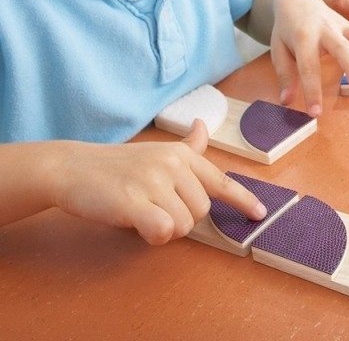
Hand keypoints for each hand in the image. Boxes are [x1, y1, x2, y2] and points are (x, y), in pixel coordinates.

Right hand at [52, 120, 266, 244]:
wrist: (74, 167)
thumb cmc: (118, 165)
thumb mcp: (156, 152)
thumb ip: (186, 148)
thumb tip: (202, 126)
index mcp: (182, 155)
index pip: (221, 180)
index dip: (243, 200)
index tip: (260, 215)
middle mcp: (172, 164)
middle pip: (202, 211)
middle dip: (182, 219)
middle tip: (155, 209)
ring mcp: (154, 181)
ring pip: (183, 225)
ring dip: (164, 229)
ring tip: (142, 213)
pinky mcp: (134, 201)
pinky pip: (163, 230)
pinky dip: (154, 235)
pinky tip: (138, 224)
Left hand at [267, 0, 348, 114]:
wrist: (295, 0)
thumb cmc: (287, 29)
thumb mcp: (278, 50)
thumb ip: (285, 74)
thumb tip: (286, 102)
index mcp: (303, 37)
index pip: (308, 66)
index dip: (312, 90)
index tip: (315, 113)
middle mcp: (325, 30)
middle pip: (341, 47)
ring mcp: (342, 26)